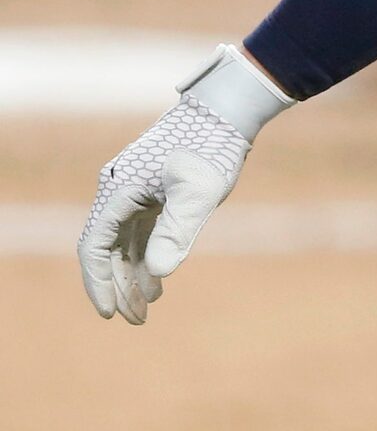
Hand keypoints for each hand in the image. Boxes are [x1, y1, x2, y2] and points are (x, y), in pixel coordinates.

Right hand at [78, 45, 288, 324]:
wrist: (226, 110)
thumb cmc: (212, 147)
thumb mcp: (199, 191)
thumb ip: (178, 230)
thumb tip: (158, 272)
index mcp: (118, 192)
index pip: (95, 247)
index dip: (99, 282)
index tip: (110, 313)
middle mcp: (118, 191)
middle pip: (107, 249)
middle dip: (118, 286)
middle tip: (135, 320)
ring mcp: (134, 190)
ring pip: (124, 242)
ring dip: (133, 274)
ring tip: (150, 306)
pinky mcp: (153, 190)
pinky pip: (140, 230)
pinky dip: (146, 254)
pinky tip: (160, 278)